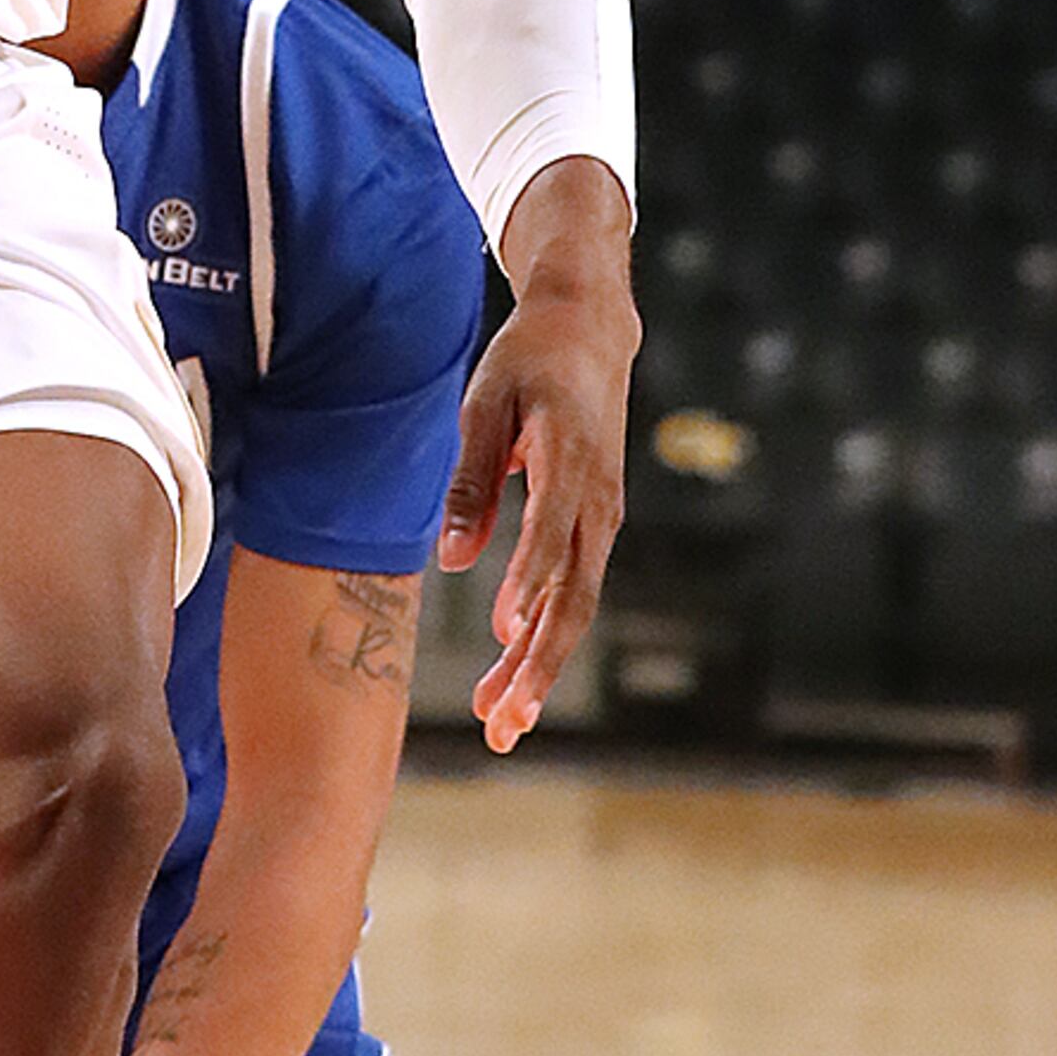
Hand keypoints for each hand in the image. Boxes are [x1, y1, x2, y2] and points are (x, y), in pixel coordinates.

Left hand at [445, 162, 638, 747]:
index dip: (529, 581)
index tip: (504, 628)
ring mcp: (604, 518)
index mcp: (570, 459)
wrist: (591, 332)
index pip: (553, 532)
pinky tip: (512, 678)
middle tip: (503, 721)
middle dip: (539, 663)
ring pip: (576, 607)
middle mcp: (598, 500)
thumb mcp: (485, 404)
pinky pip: (574, 593)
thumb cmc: (528, 362)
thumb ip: (469, 481)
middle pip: (574, 595)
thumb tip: (452, 560)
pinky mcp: (596, 527)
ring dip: (540, 667)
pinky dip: (545, 639)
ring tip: (501, 723)